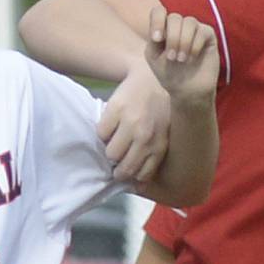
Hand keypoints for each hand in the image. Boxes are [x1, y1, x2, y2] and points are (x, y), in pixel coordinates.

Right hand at [97, 66, 169, 183]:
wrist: (152, 76)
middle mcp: (145, 137)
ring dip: (110, 150)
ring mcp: (130, 122)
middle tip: (117, 159)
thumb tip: (138, 186)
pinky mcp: (116, 109)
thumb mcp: (162, 135)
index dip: (131, 177)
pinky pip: (101, 133)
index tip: (127, 172)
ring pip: (110, 153)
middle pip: (123, 169)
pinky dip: (103, 132)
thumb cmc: (159, 111)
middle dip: (118, 169)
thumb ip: (152, 158)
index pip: (140, 176)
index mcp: (159, 146)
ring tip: (115, 139)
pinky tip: (112, 124)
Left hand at [144, 7, 218, 105]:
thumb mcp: (154, 57)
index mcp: (164, 29)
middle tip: (172, 58)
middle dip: (172, 39)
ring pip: (189, 22)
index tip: (156, 39)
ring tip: (182, 60)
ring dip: (184, 41)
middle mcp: (179, 26)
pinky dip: (195, 45)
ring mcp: (194, 29)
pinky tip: (192, 58)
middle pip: (174, 18)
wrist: (188, 91)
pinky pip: (202, 31)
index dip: (157, 21)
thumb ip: (152, 39)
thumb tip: (160, 29)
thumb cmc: (169, 74)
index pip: (158, 12)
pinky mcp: (208, 35)